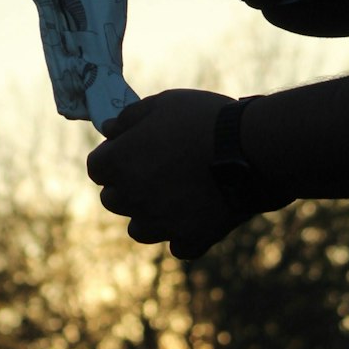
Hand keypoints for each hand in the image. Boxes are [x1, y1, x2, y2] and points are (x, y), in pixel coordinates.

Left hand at [86, 89, 244, 258]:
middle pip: (113, 200)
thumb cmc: (203, 119)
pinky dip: (183, 235)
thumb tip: (108, 130)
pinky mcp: (191, 239)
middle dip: (126, 185)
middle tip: (153, 168)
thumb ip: (129, 118)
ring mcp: (161, 223)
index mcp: (120, 163)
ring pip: (139, 229)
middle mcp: (133, 198)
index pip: (97, 169)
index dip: (112, 157)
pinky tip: (197, 215)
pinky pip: (177, 246)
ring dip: (148, 214)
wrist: (251, 148)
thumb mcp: (163, 103)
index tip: (130, 149)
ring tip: (174, 194)